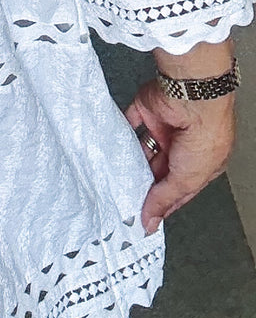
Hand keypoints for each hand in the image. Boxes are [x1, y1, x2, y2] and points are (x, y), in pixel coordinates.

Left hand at [124, 78, 234, 233]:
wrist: (191, 96)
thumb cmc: (205, 134)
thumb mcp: (187, 178)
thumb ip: (166, 199)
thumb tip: (150, 221)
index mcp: (201, 162)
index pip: (178, 188)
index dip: (163, 202)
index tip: (145, 217)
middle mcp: (183, 145)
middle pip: (159, 169)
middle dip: (144, 183)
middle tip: (126, 199)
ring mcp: (165, 126)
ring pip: (144, 148)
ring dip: (131, 161)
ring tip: (115, 178)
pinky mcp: (147, 109)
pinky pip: (129, 121)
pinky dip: (121, 132)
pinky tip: (111, 146)